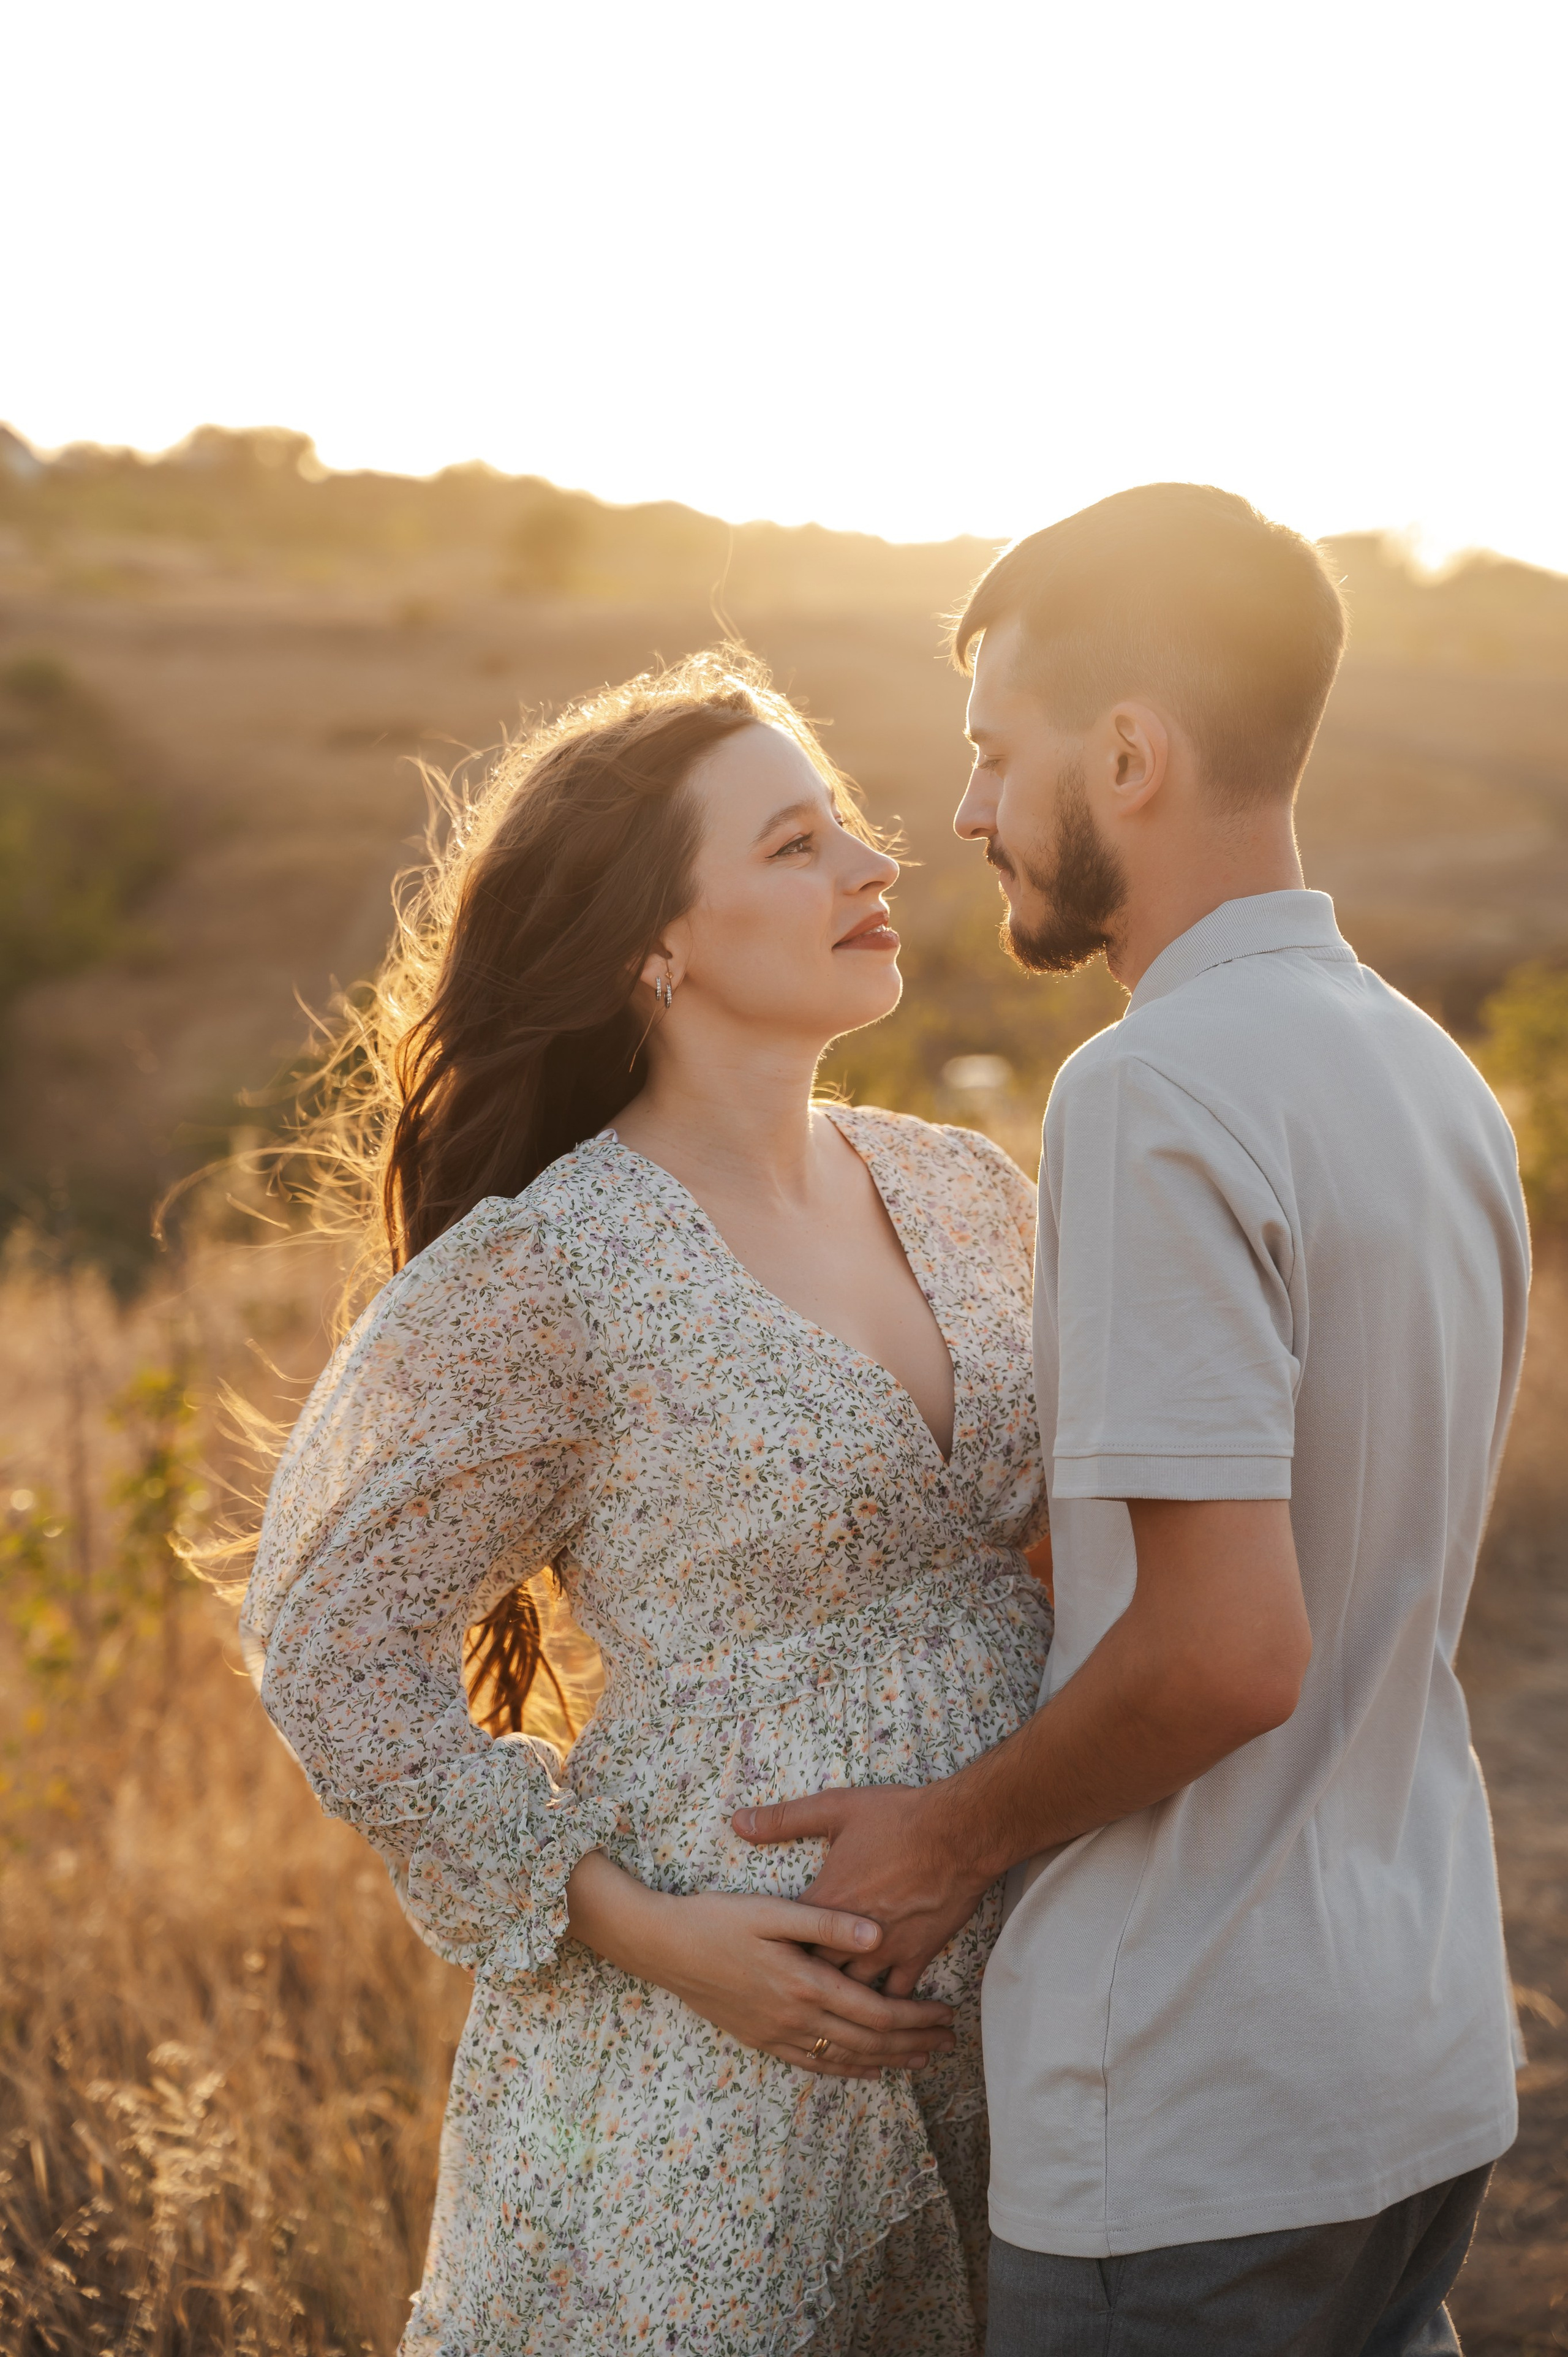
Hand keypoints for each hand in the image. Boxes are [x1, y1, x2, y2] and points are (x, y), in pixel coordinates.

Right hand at [564, 1851, 955, 2078]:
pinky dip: (846, 2069)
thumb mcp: (771, 1911)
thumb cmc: (717, 1919)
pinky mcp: (760, 2038)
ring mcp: (776, 2034)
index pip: (874, 2012)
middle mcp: (794, 2018)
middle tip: (948, 2041)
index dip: (915, 2018)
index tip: (947, 2015)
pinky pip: (813, 2064)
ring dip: (887, 2060)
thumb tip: (878, 1936)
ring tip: (921, 2059)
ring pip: (844, 2058)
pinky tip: (864, 2068)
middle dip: (912, 2043)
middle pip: (867, 2041)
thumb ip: (826, 1923)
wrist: (662, 1946)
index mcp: (803, 1984)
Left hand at [733, 1784, 992, 1995]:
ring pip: (853, 1994)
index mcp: (825, 1902)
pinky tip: (879, 2019)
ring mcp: (884, 1949)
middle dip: (802, 1986)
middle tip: (787, 1998)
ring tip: (827, 2017)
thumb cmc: (896, 1817)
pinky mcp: (916, 1954)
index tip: (760, 1963)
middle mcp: (849, 1935)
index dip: (773, 1953)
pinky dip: (886, 2008)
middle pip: (814, 1975)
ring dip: (842, 2004)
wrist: (958, 1832)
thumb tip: (737, 1820)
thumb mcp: (835, 1809)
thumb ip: (783, 1819)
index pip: (786, 1942)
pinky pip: (897, 1995)